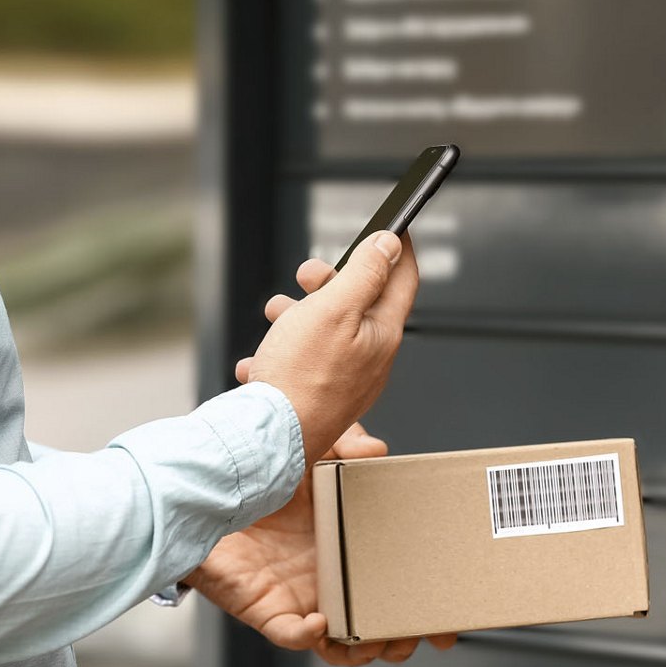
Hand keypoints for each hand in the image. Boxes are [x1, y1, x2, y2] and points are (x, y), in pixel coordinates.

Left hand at [184, 422, 456, 666]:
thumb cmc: (257, 469)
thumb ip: (348, 443)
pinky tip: (321, 624)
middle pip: (374, 623)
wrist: (202, 483)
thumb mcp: (314, 445)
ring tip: (381, 641)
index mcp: (347, 545)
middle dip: (401, 638)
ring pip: (338, 642)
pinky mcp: (263, 606)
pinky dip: (307, 637)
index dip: (424, 606)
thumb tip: (377, 451)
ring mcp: (296, 595)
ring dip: (363, 649)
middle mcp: (326, 577)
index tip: (450, 619)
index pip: (393, 584)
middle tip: (421, 635)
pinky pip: (289, 634)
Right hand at [235, 231, 418, 465]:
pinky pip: (302, 360)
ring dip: (298, 313)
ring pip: (325, 330)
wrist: (269, 440)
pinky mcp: (318, 395)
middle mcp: (370, 359)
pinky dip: (282, 350)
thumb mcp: (334, 309)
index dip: (397, 249)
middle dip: (330, 280)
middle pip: (358, 303)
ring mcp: (345, 380)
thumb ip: (364, 273)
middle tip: (308, 275)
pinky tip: (262, 357)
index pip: (403, 281)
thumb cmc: (299, 378)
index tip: (393, 226)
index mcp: (382, 335)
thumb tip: (389, 244)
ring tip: (276, 313)